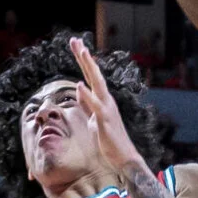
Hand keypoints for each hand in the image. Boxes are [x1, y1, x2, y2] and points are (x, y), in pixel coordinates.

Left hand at [69, 38, 142, 171]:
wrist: (123, 157)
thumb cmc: (109, 140)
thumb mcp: (93, 118)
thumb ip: (87, 104)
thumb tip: (79, 89)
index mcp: (102, 99)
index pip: (90, 75)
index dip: (83, 60)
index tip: (75, 45)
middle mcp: (106, 99)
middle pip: (93, 73)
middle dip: (84, 57)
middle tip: (75, 40)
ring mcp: (107, 108)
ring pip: (97, 83)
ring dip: (89, 67)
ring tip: (82, 52)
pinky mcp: (105, 120)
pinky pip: (95, 106)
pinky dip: (88, 95)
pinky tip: (80, 85)